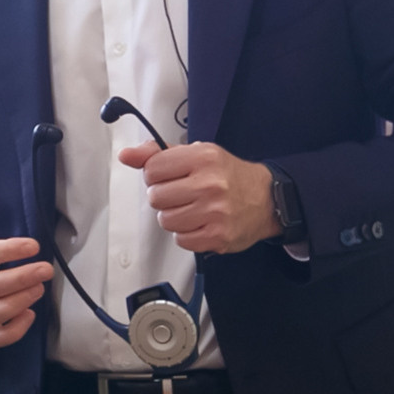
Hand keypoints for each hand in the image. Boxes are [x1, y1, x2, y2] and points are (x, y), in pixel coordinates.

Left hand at [119, 141, 280, 253]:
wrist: (267, 199)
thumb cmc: (228, 175)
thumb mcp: (196, 154)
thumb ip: (157, 153)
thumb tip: (126, 155)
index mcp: (203, 157)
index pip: (152, 169)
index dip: (156, 175)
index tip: (169, 177)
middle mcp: (210, 184)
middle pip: (156, 197)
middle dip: (164, 197)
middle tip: (183, 194)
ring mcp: (215, 212)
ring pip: (166, 220)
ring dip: (174, 217)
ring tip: (193, 209)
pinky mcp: (218, 236)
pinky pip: (181, 240)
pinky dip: (187, 234)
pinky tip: (201, 223)